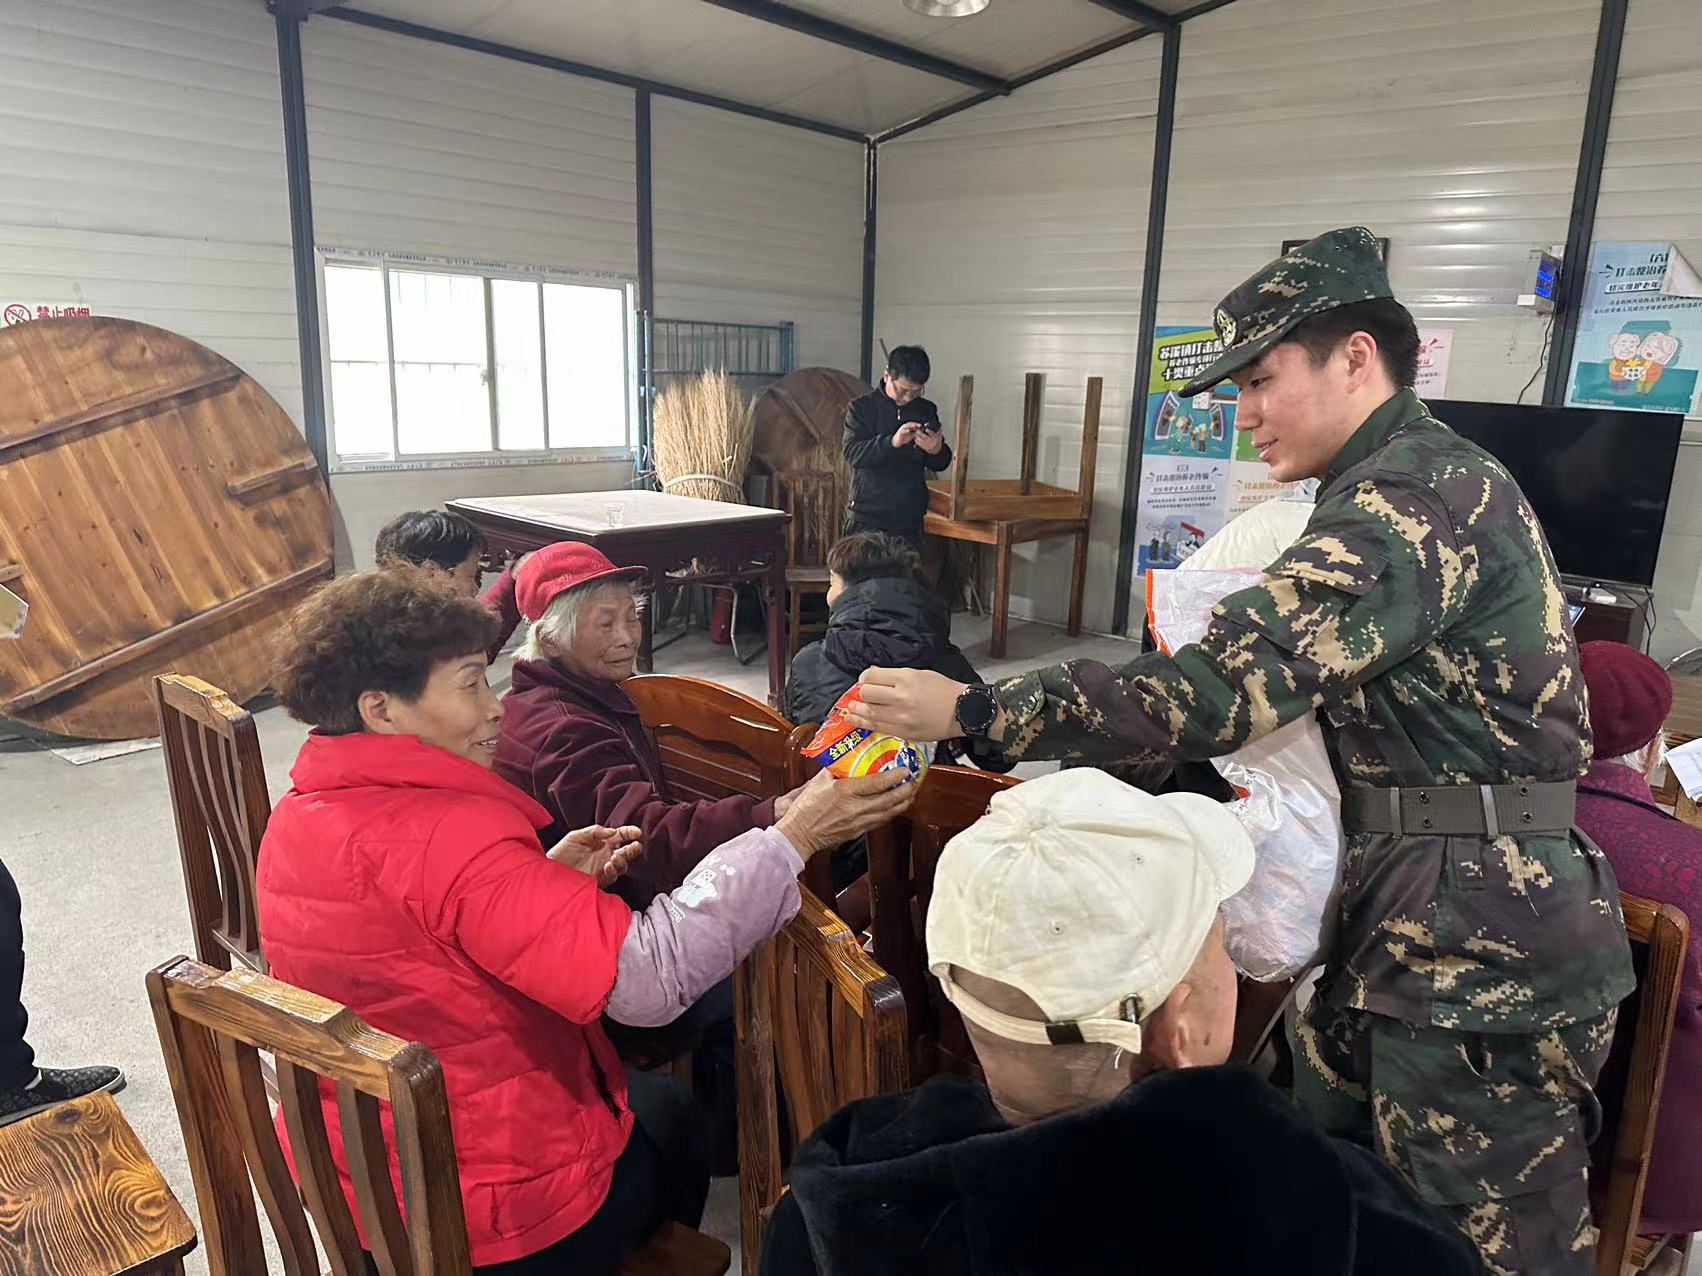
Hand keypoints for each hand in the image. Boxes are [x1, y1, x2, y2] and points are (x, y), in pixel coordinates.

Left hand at [547, 824, 643, 887]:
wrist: (548, 872)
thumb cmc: (560, 853)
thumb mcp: (575, 836)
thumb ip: (594, 832)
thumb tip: (613, 832)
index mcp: (601, 842)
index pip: (621, 836)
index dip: (630, 833)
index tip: (637, 832)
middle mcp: (605, 855)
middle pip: (626, 851)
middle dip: (633, 848)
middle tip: (635, 845)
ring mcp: (603, 868)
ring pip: (622, 865)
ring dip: (623, 860)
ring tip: (615, 857)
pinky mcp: (600, 880)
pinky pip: (613, 876)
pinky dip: (613, 870)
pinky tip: (608, 865)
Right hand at [775, 769, 917, 860]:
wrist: (800, 833)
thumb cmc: (806, 807)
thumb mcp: (819, 781)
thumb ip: (835, 769)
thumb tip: (846, 756)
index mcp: (846, 791)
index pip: (878, 783)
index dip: (895, 776)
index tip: (905, 769)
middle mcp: (856, 807)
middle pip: (890, 799)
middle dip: (906, 790)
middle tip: (914, 780)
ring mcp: (859, 822)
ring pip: (889, 813)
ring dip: (903, 802)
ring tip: (910, 793)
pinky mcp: (859, 831)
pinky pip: (881, 821)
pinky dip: (891, 813)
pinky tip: (896, 807)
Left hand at [851, 667, 967, 741]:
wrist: (961, 711)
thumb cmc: (943, 690)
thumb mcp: (920, 673)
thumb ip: (896, 676)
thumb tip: (874, 676)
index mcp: (906, 678)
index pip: (872, 676)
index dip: (864, 678)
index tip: (865, 680)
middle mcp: (901, 697)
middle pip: (867, 694)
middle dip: (862, 693)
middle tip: (863, 694)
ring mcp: (901, 717)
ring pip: (869, 712)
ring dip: (857, 710)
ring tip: (850, 709)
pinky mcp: (903, 732)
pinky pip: (877, 727)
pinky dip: (864, 723)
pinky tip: (855, 720)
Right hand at [891, 422, 920, 448]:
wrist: (897, 441)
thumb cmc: (904, 438)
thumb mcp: (911, 435)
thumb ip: (915, 433)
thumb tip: (921, 432)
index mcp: (907, 427)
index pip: (912, 424)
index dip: (917, 424)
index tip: (921, 425)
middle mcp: (904, 427)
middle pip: (910, 424)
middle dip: (915, 424)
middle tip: (919, 425)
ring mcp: (902, 429)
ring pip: (907, 426)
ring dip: (911, 425)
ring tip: (915, 426)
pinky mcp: (900, 432)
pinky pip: (903, 431)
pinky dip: (906, 430)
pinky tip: (909, 430)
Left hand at [913, 425, 943, 454]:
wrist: (937, 450)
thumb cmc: (937, 441)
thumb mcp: (939, 436)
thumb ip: (939, 431)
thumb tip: (940, 426)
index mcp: (936, 438)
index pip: (932, 434)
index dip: (929, 432)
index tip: (926, 429)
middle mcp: (932, 441)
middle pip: (925, 437)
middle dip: (921, 434)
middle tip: (918, 431)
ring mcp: (928, 445)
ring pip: (922, 441)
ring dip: (918, 437)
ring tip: (916, 434)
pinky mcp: (925, 448)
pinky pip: (920, 445)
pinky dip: (917, 442)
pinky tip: (915, 439)